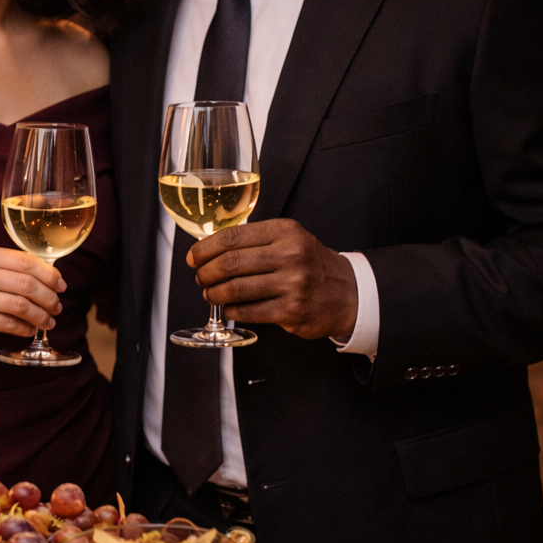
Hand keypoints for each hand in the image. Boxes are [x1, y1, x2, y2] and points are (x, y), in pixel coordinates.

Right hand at [0, 244, 65, 342]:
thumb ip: (1, 267)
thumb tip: (42, 276)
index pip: (26, 261)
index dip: (49, 274)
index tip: (60, 284)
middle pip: (28, 284)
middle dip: (49, 297)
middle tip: (57, 306)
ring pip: (21, 305)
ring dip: (41, 316)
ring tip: (48, 321)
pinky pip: (8, 324)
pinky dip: (24, 329)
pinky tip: (29, 330)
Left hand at [188, 219, 357, 340]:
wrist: (348, 292)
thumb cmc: (311, 265)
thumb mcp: (290, 239)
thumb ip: (256, 241)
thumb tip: (211, 249)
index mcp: (285, 231)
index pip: (233, 237)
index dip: (206, 248)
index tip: (194, 257)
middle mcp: (290, 255)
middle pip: (230, 263)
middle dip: (206, 272)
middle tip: (200, 277)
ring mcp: (292, 284)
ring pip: (236, 289)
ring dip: (215, 293)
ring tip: (210, 293)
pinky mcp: (292, 311)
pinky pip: (249, 311)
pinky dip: (231, 311)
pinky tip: (229, 308)